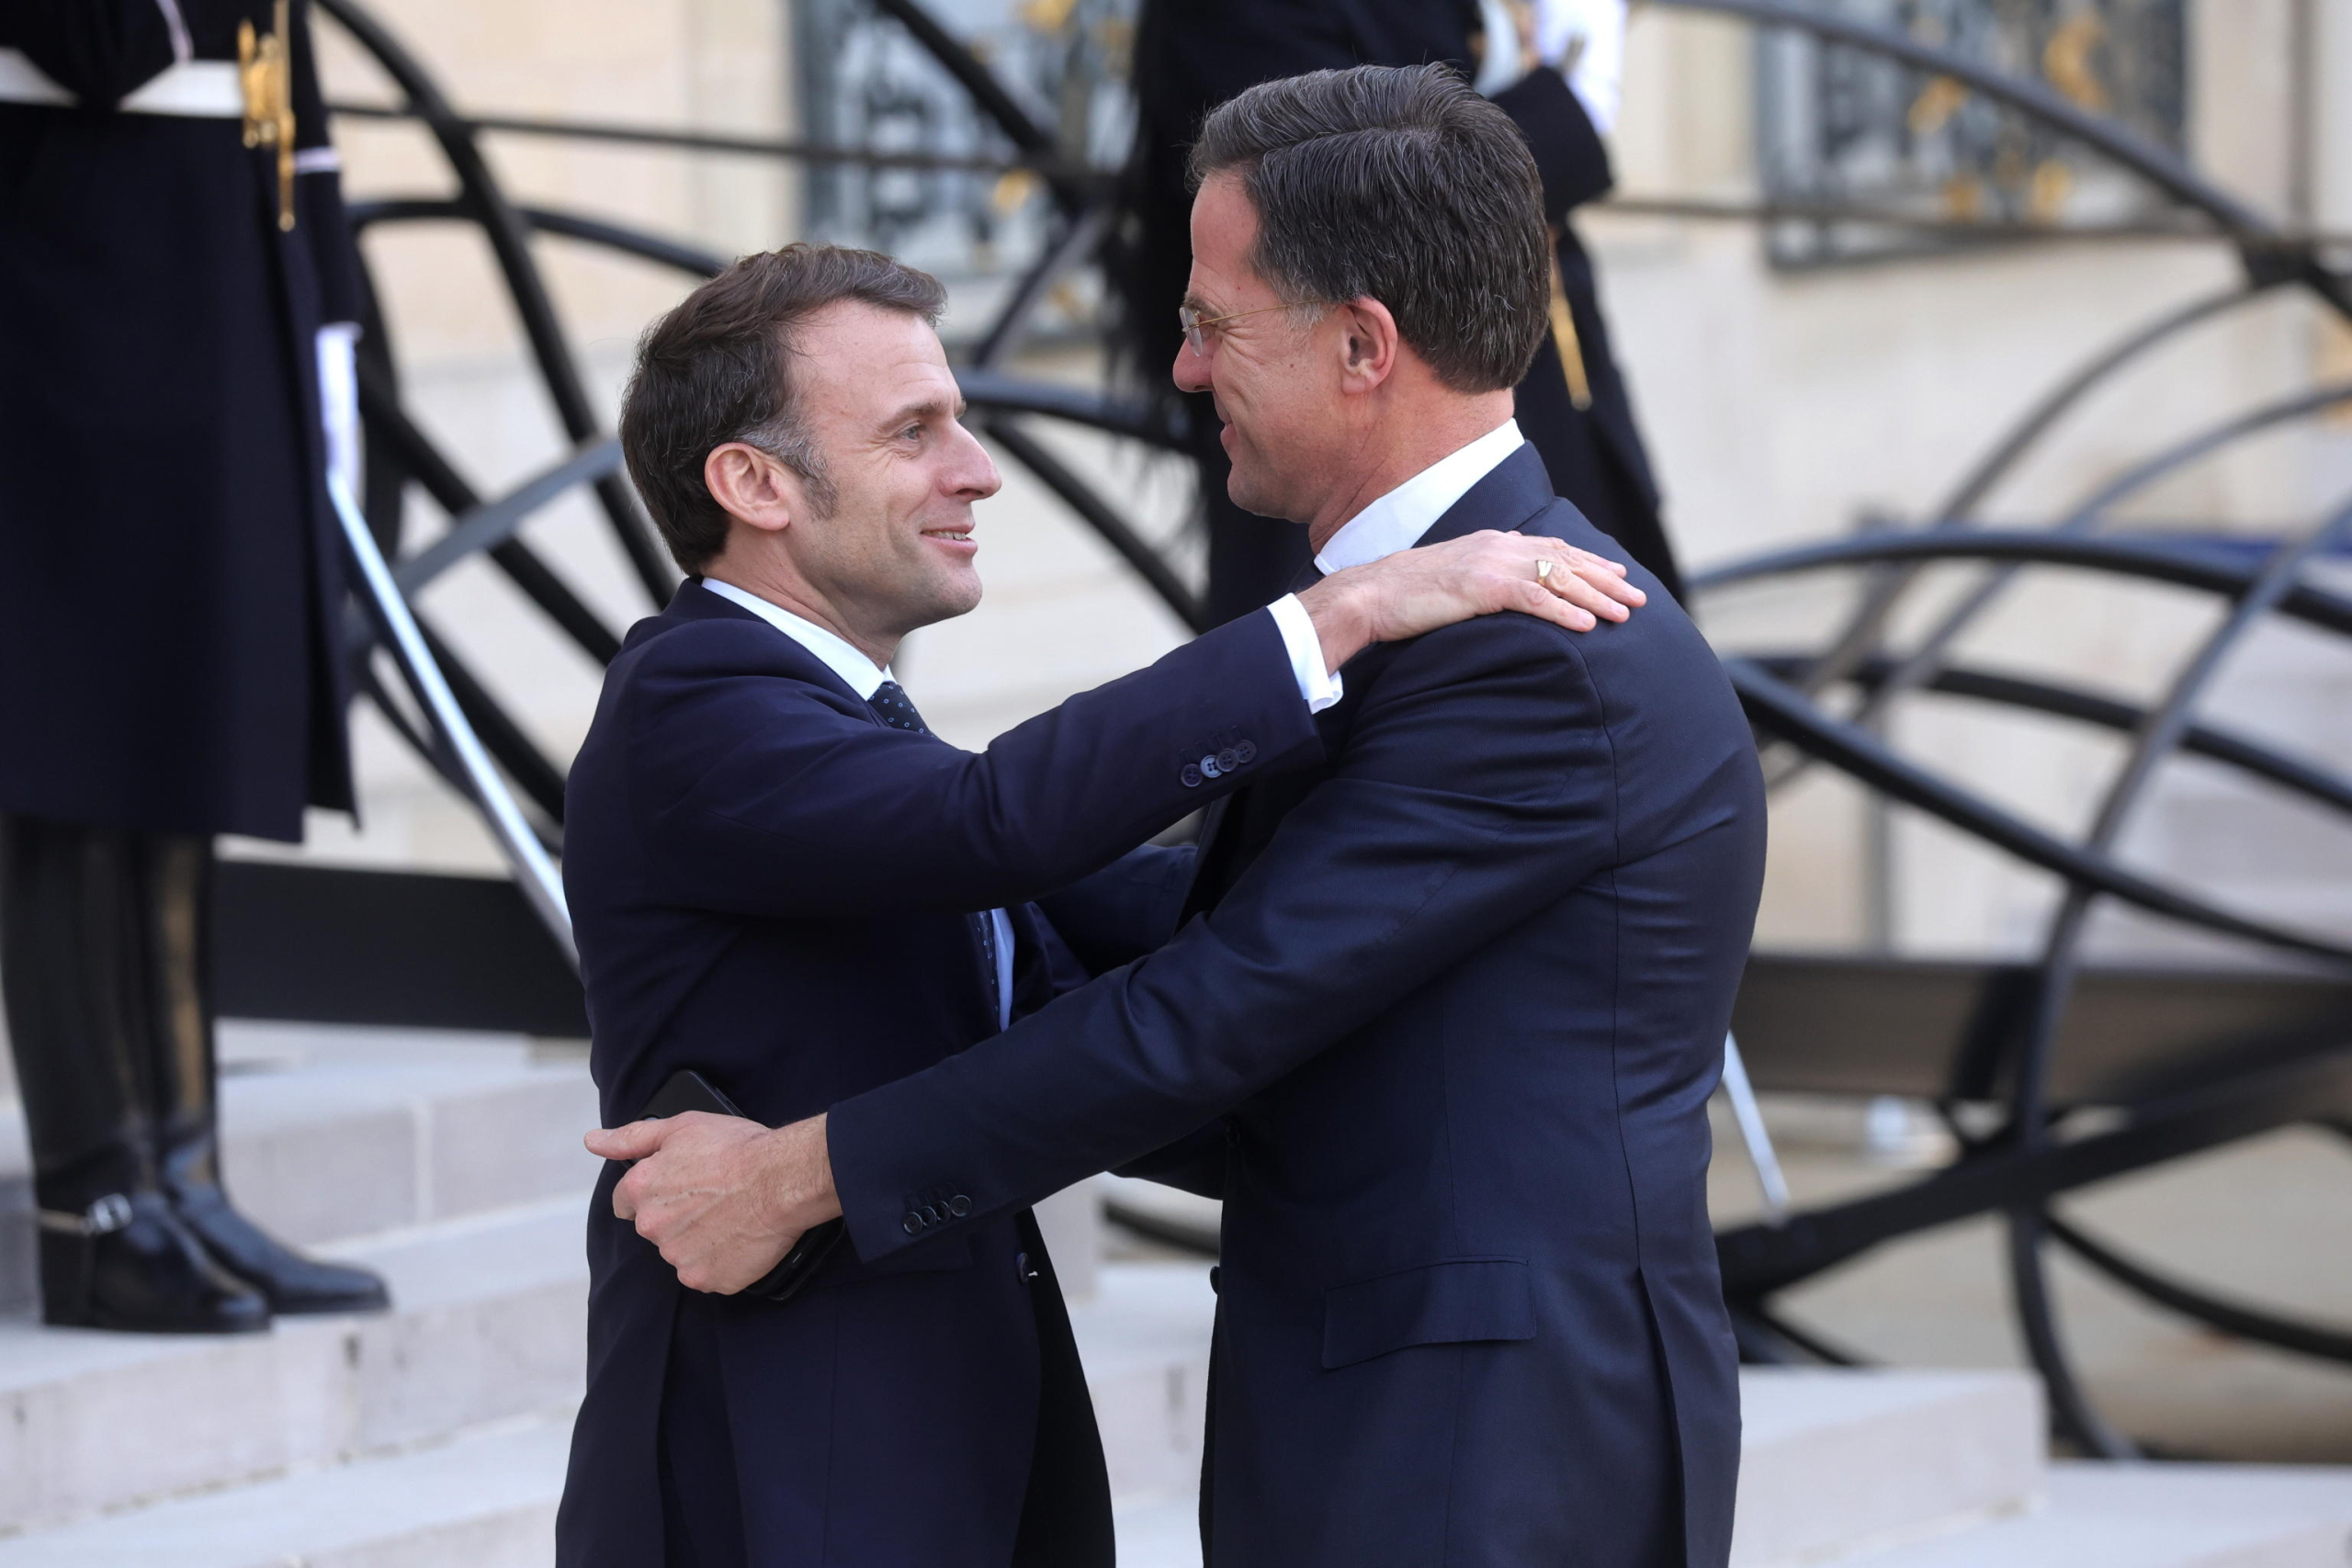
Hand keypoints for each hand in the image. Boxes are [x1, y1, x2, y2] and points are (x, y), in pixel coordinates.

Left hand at [585, 1111, 841, 1293]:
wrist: (784, 1179)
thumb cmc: (739, 1148)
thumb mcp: (682, 1127)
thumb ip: (631, 1138)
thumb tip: (593, 1141)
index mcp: (642, 1188)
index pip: (624, 1203)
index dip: (652, 1193)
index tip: (678, 1188)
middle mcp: (653, 1226)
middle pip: (655, 1228)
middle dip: (677, 1216)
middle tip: (713, 1198)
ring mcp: (678, 1256)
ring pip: (681, 1251)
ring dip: (699, 1239)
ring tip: (731, 1216)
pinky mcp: (705, 1279)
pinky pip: (707, 1273)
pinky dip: (721, 1260)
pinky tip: (740, 1237)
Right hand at [1297, 530, 1644, 670]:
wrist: (1370, 595)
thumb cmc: (1404, 594)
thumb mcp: (1451, 578)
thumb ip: (1482, 573)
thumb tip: (1504, 579)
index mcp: (1492, 542)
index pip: (1552, 548)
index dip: (1588, 561)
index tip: (1616, 574)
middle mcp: (1498, 546)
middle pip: (1565, 559)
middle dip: (1605, 579)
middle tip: (1638, 597)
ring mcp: (1491, 564)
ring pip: (1558, 577)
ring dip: (1596, 597)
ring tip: (1624, 614)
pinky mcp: (1482, 587)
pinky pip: (1535, 598)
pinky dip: (1566, 612)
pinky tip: (1588, 626)